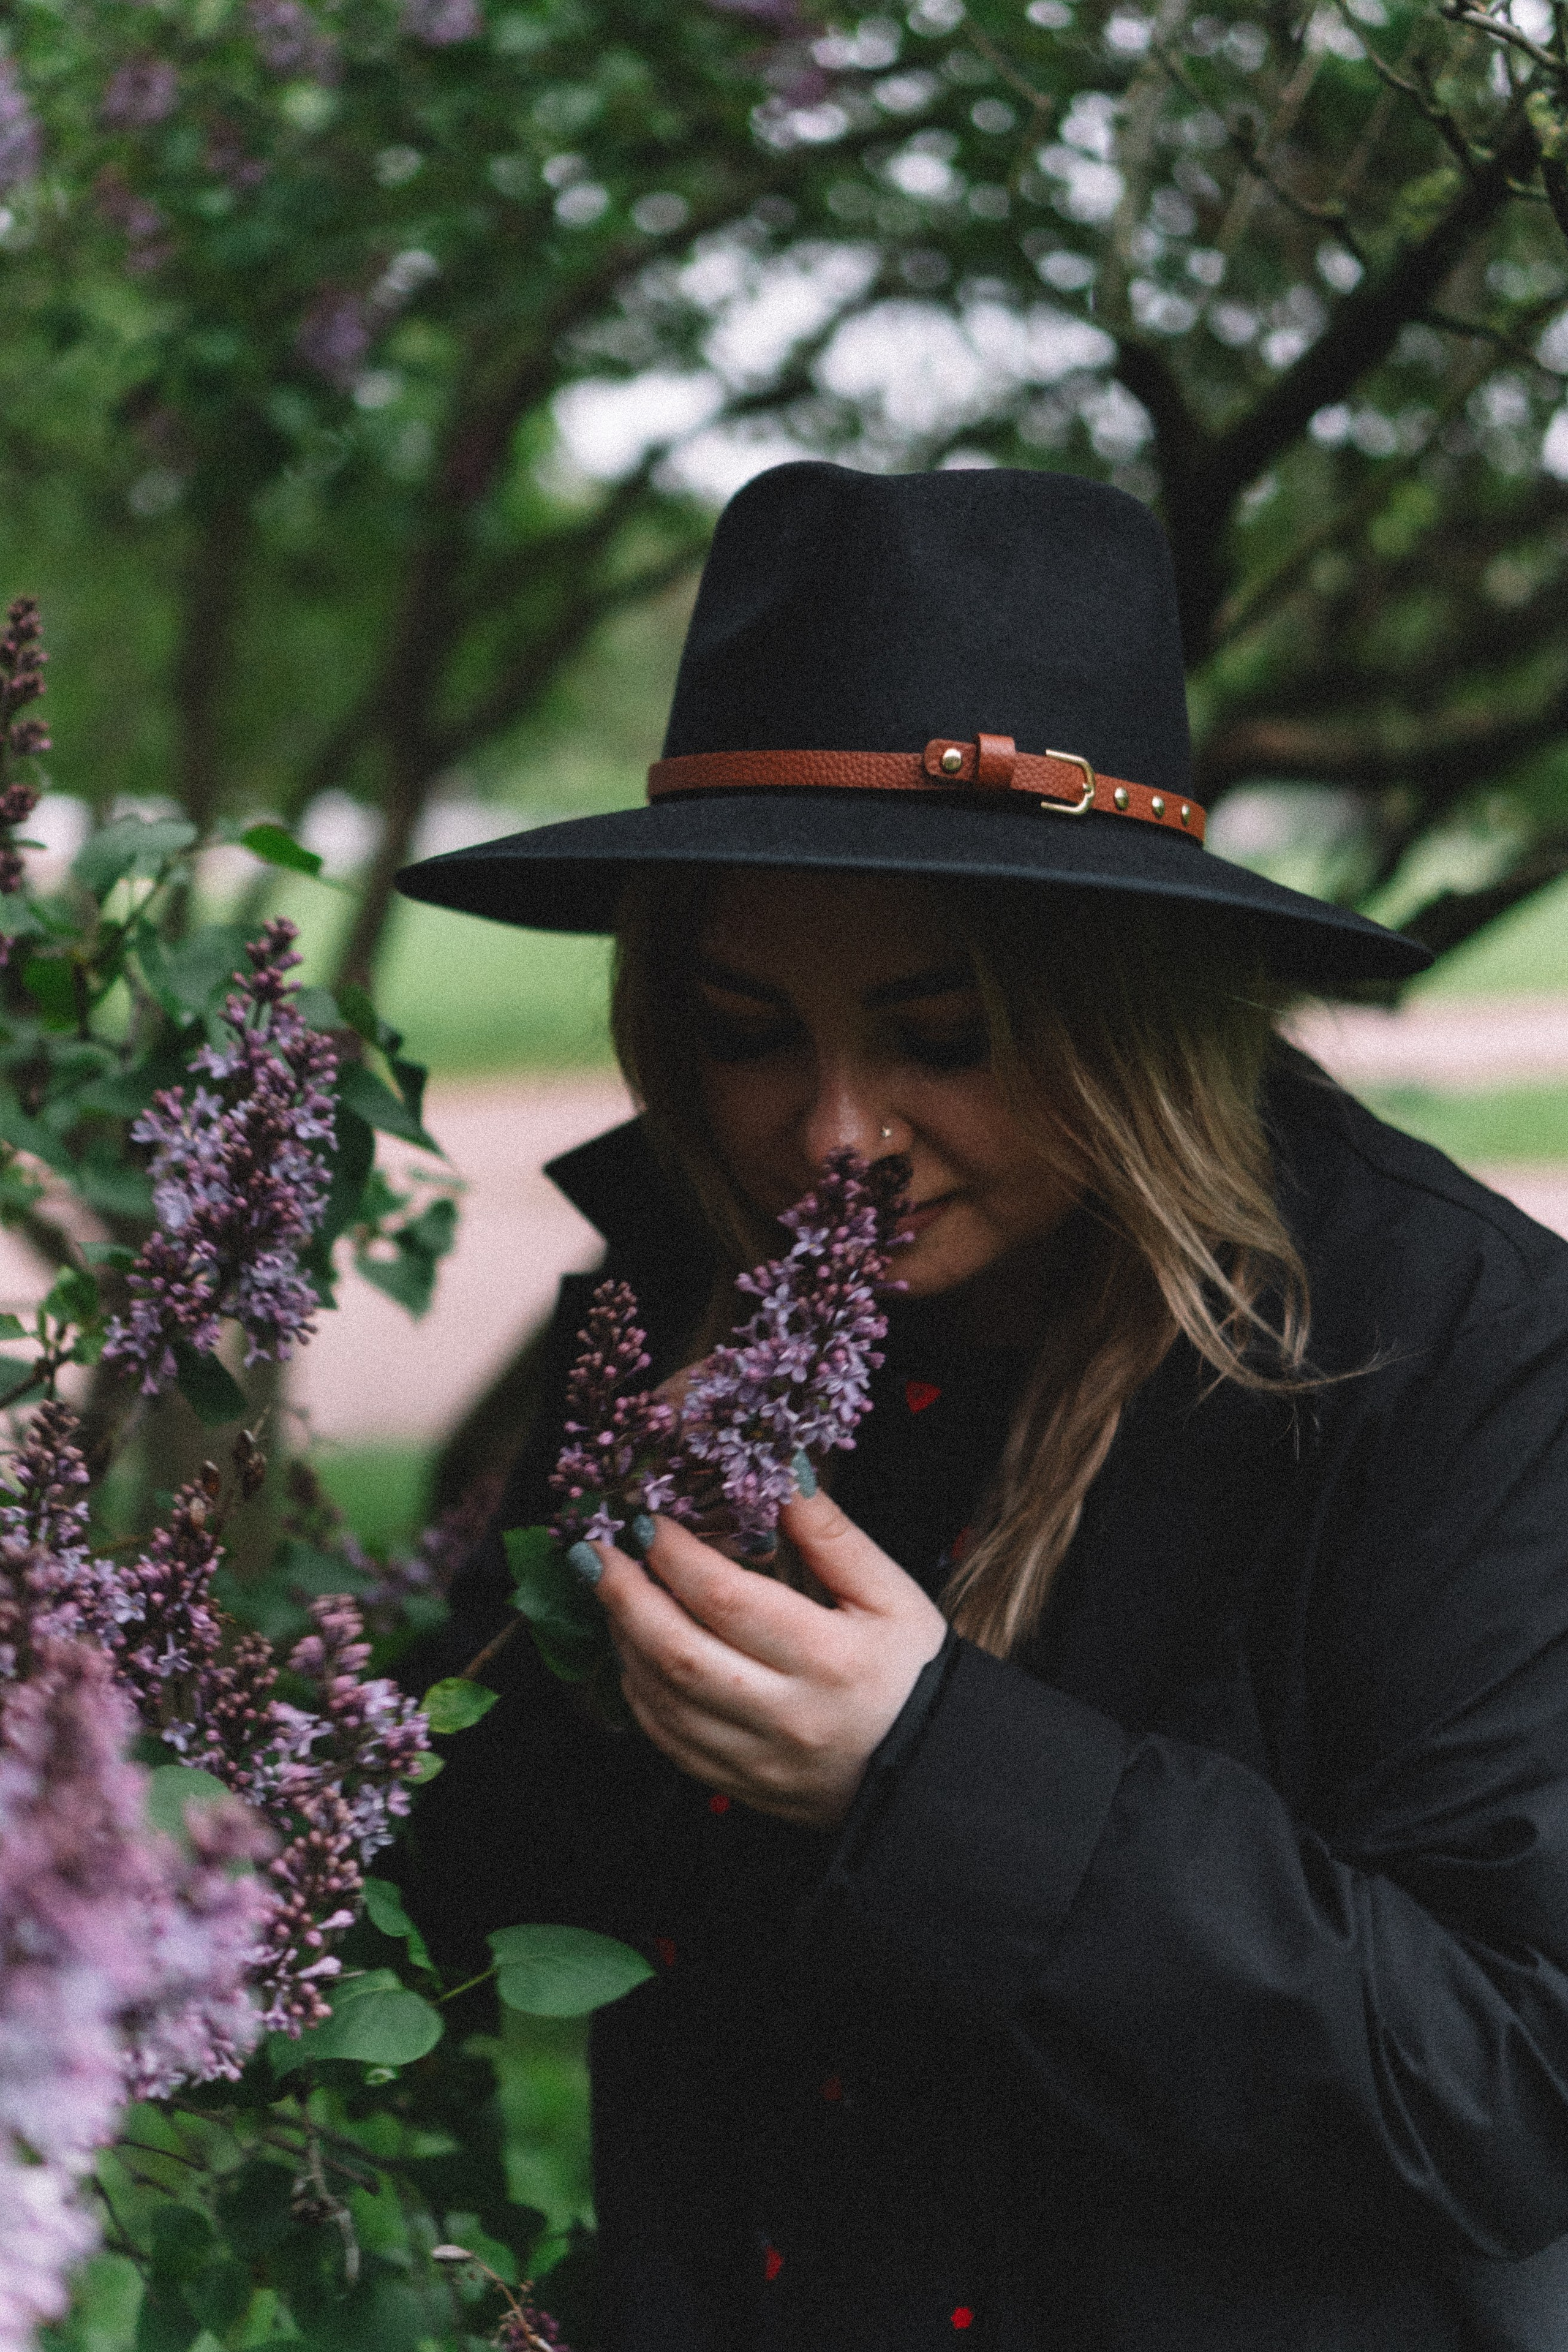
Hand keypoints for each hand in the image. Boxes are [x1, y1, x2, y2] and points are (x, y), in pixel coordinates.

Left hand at [593, 1487, 947, 1830]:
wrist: (930, 1771)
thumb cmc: (914, 1674)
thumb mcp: (892, 1595)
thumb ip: (833, 1537)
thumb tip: (780, 1476)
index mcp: (828, 1658)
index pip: (728, 1600)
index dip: (676, 1556)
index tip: (647, 1521)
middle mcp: (786, 1715)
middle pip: (679, 1652)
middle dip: (626, 1596)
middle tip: (595, 1553)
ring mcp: (757, 1758)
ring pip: (663, 1700)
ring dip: (625, 1641)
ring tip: (612, 1593)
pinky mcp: (740, 1785)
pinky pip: (668, 1741)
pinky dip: (639, 1693)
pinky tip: (635, 1654)